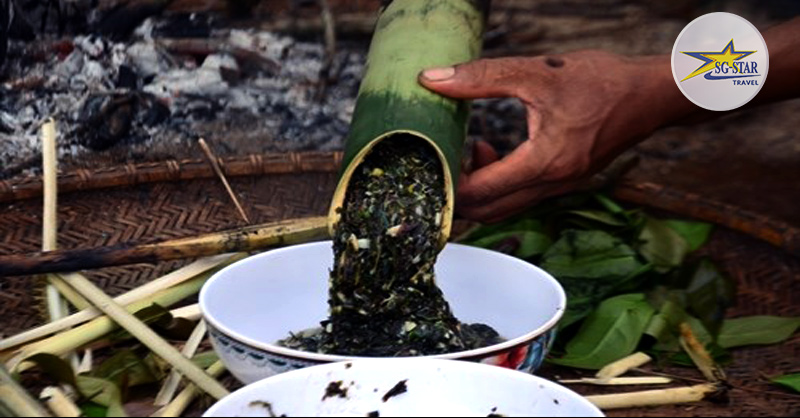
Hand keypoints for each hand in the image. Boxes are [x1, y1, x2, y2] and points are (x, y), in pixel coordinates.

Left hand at [419, 52, 687, 222]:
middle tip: (446, 157)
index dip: (447, 182)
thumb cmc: (602, 81)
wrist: (653, 95)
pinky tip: (496, 151)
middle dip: (458, 192)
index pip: (479, 193)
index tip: (431, 158)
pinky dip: (499, 184)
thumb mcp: (537, 72)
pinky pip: (521, 198)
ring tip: (474, 149)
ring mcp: (560, 189)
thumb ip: (481, 77)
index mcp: (544, 163)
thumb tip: (431, 80)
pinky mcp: (565, 183)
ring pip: (504, 208)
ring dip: (479, 188)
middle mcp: (552, 186)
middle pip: (487, 212)